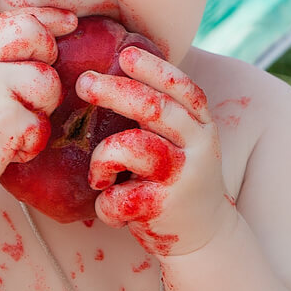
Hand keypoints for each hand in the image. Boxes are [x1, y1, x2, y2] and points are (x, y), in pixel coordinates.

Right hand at [0, 8, 76, 200]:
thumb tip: (46, 35)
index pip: (17, 18)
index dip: (49, 18)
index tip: (71, 22)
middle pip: (38, 38)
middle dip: (49, 62)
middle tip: (33, 91)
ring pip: (49, 83)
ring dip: (41, 111)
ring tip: (12, 127)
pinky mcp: (7, 117)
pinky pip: (41, 124)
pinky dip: (30, 143)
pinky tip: (5, 150)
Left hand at [80, 47, 237, 256]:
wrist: (206, 236)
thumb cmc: (175, 179)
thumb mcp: (179, 142)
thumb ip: (158, 114)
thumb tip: (114, 70)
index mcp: (200, 124)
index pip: (182, 88)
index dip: (154, 68)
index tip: (126, 54)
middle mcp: (198, 146)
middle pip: (153, 108)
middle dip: (115, 90)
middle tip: (84, 82)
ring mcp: (183, 177)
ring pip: (131, 147)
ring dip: (103, 158)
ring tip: (100, 176)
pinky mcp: (164, 208)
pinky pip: (118, 196)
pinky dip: (105, 204)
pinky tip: (112, 210)